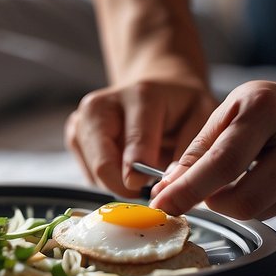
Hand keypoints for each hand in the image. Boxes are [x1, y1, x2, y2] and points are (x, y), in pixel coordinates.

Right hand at [65, 78, 216, 197]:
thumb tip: (167, 189)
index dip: (138, 173)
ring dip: (119, 183)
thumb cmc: (182, 105)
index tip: (145, 191)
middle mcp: (101, 104)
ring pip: (94, 173)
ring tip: (142, 171)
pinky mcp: (74, 132)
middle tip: (150, 190)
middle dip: (127, 186)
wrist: (157, 85)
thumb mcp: (201, 119)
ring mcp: (82, 118)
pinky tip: (126, 165)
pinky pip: (89, 173)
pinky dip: (110, 178)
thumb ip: (188, 153)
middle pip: (103, 164)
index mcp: (140, 96)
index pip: (134, 141)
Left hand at [150, 80, 275, 225]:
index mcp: (268, 109)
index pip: (221, 162)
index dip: (187, 189)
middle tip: (212, 190)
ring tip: (254, 176)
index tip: (162, 204)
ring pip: (257, 214)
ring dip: (240, 204)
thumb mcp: (239, 109)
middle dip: (214, 203)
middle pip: (240, 201)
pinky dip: (268, 205)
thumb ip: (201, 147)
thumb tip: (168, 187)